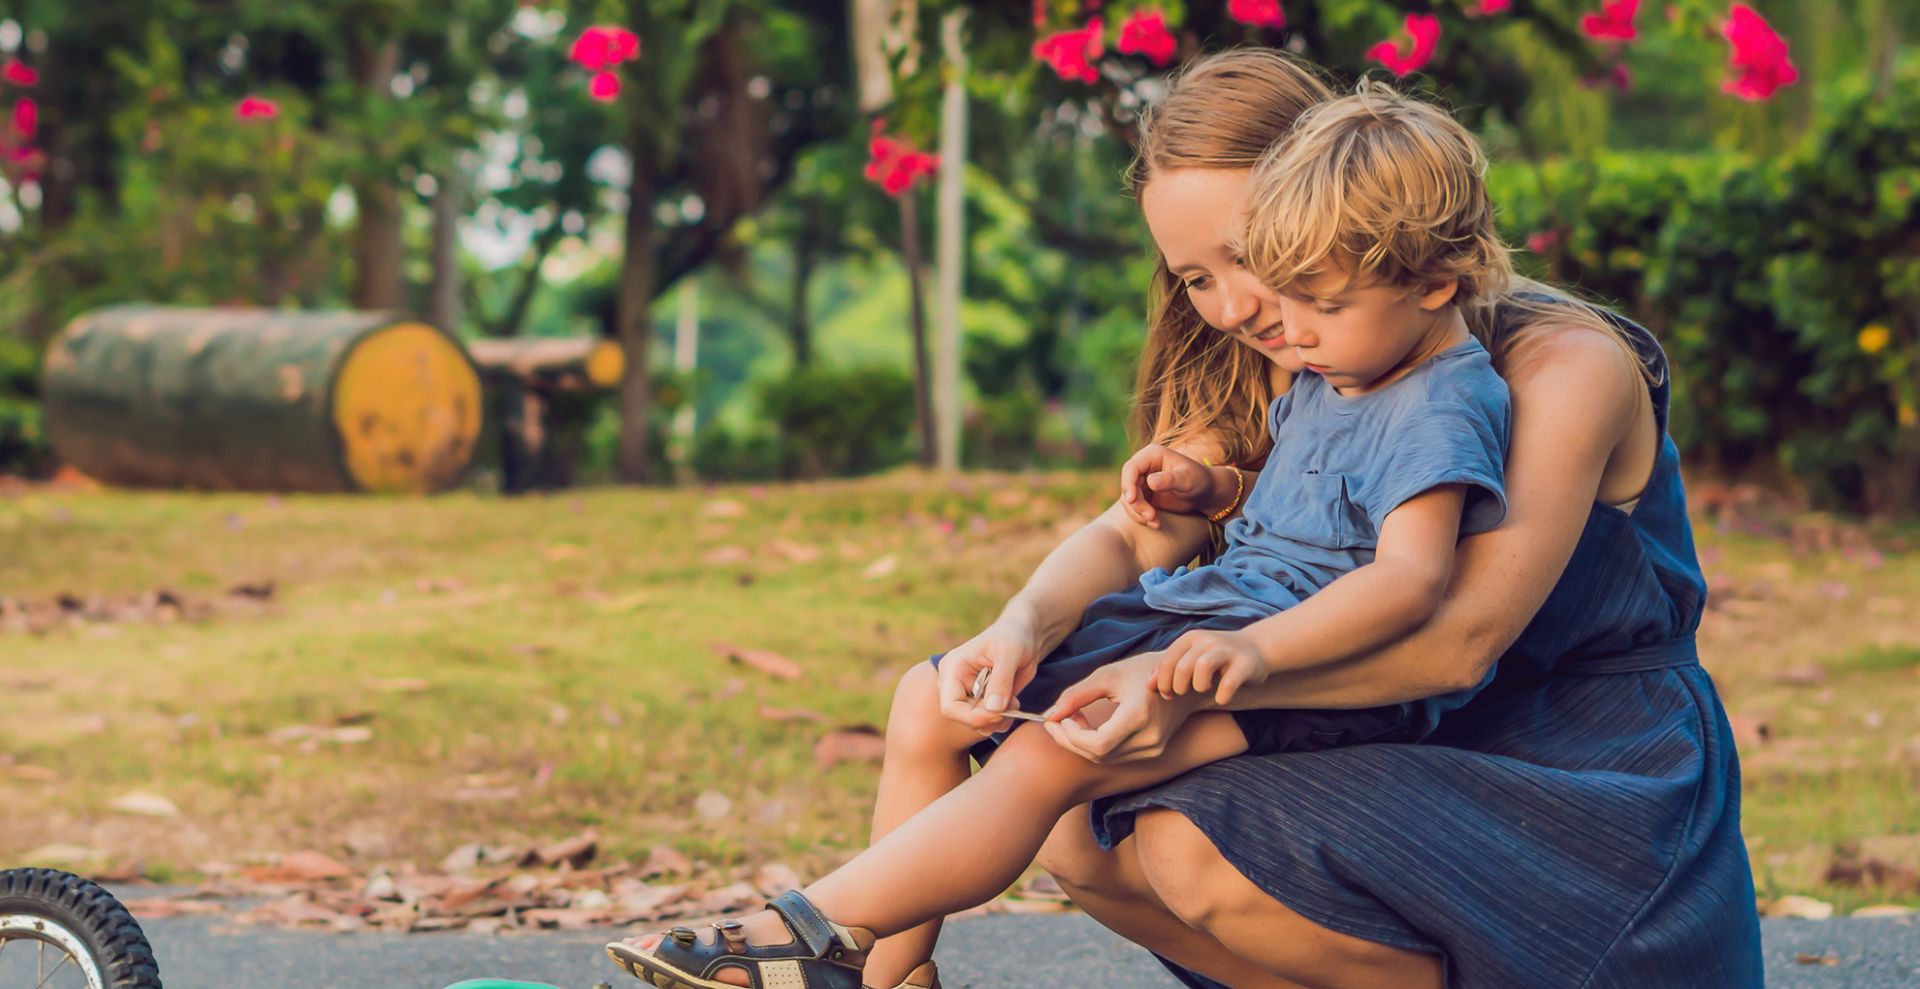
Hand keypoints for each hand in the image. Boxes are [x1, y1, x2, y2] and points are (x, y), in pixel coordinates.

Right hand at [937, 619, 1043, 734]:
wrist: (1023, 636)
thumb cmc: (1013, 636)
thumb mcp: (1009, 652)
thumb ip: (1001, 681)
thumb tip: (994, 709)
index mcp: (953, 669)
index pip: (950, 706)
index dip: (972, 717)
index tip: (998, 714)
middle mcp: (955, 685)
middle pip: (964, 718)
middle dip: (990, 717)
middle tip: (1013, 703)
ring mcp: (968, 695)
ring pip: (977, 724)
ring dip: (999, 719)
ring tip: (1014, 700)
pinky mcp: (981, 702)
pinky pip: (988, 722)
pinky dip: (1003, 719)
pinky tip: (1013, 702)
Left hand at [1043, 653, 1206, 762]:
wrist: (1185, 681)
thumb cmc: (1145, 671)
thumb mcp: (1108, 675)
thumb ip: (1076, 695)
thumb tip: (1050, 714)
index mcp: (1139, 716)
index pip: (1096, 744)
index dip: (1071, 736)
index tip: (1058, 718)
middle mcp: (1149, 739)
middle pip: (1098, 755)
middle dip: (1070, 740)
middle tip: (1055, 721)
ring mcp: (1153, 749)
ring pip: (1105, 759)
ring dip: (1081, 744)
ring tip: (1071, 720)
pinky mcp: (1153, 752)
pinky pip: (1116, 757)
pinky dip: (1096, 746)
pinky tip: (1088, 727)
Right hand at [1119, 444, 1217, 529]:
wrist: (1206, 492)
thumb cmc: (1199, 480)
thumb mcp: (1187, 479)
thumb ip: (1169, 479)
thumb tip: (1150, 482)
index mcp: (1152, 455)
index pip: (1131, 467)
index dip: (1128, 483)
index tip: (1132, 499)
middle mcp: (1144, 466)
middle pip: (1128, 485)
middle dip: (1136, 503)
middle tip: (1150, 516)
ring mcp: (1142, 481)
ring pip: (1128, 498)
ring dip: (1138, 512)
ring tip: (1155, 521)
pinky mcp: (1144, 495)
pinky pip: (1134, 507)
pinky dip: (1141, 517)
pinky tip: (1155, 523)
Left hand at [1152, 628, 1269, 705]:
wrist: (1255, 648)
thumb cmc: (1216, 659)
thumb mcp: (1191, 657)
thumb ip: (1170, 668)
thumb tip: (1149, 686)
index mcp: (1191, 638)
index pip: (1167, 661)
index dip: (1162, 682)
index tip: (1166, 695)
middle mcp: (1207, 641)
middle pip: (1182, 666)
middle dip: (1177, 686)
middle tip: (1182, 694)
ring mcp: (1227, 651)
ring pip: (1203, 667)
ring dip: (1198, 686)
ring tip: (1202, 689)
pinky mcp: (1245, 664)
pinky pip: (1228, 684)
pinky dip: (1221, 696)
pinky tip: (1221, 698)